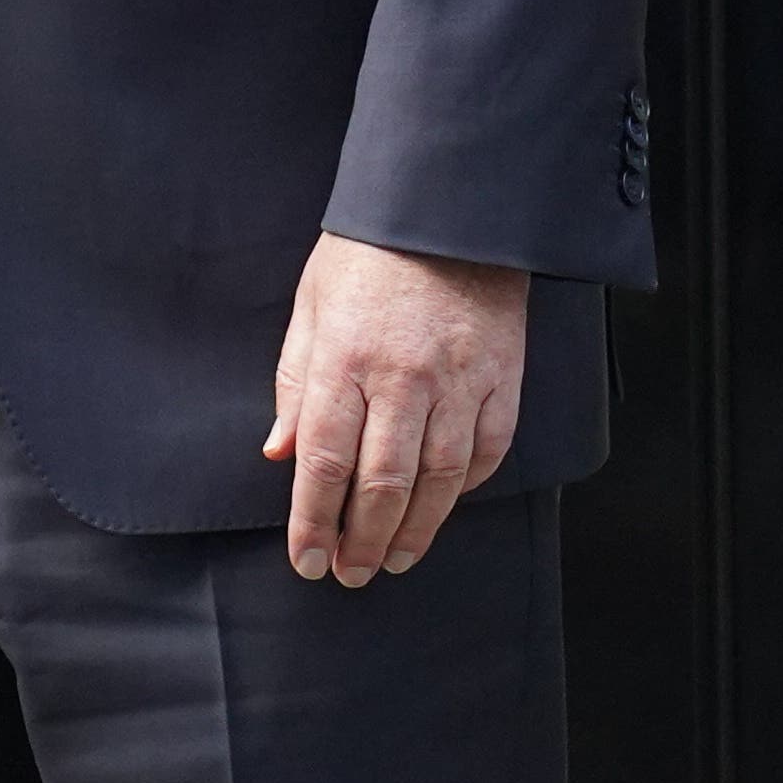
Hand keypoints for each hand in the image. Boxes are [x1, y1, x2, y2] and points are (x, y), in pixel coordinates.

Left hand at [261, 235, 528, 583]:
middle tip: (348, 575)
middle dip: (360, 541)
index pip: (325, 463)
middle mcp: (403, 378)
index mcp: (345, 359)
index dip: (313, 522)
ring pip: (438, 481)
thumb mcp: (311, 306)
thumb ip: (295, 382)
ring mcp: (459, 381)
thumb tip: (280, 452)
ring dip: (413, 531)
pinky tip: (442, 508)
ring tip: (392, 560)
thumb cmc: (368, 255)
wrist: (447, 208)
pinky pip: (487, 452)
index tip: (305, 560)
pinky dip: (464, 489)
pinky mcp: (502, 379)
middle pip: (381, 485)